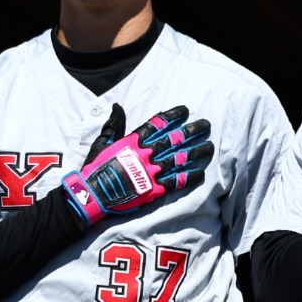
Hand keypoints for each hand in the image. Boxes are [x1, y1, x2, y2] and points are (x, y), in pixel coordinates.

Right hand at [61, 104, 215, 225]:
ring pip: (179, 159)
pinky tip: (201, 172)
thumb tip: (117, 107)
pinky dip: (190, 176)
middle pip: (174, 139)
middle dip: (192, 131)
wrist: (92, 195)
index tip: (185, 111)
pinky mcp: (153, 190)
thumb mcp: (102, 142)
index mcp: (133, 141)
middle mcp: (145, 154)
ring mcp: (150, 172)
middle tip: (206, 125)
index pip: (158, 124)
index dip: (173, 116)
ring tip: (209, 147)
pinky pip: (176, 182)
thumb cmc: (94, 168)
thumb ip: (113, 125)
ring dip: (196, 152)